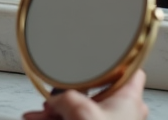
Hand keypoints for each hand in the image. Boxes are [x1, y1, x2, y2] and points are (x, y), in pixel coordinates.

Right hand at [22, 71, 148, 119]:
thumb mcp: (81, 111)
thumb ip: (65, 97)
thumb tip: (54, 99)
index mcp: (129, 99)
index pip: (131, 69)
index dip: (115, 60)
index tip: (98, 53)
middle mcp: (124, 112)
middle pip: (96, 92)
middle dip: (68, 94)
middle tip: (52, 96)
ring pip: (83, 110)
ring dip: (59, 111)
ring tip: (37, 114)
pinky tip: (40, 118)